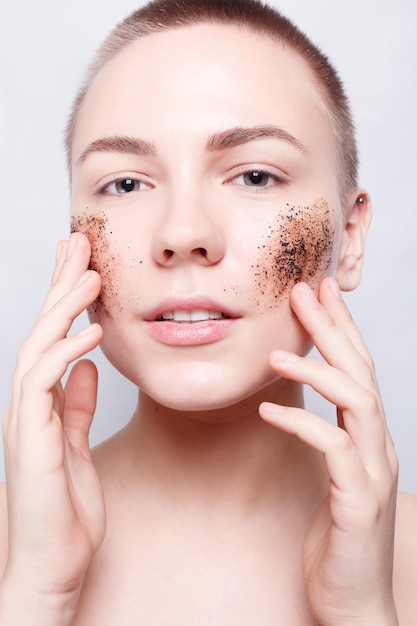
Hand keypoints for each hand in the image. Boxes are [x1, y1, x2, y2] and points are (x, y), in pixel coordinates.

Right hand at [1, 233, 104, 614]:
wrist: (52, 566)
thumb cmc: (64, 511)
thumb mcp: (76, 445)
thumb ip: (76, 405)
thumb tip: (87, 367)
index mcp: (43, 402)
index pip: (53, 337)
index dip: (65, 299)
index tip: (82, 264)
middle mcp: (30, 404)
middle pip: (41, 331)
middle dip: (59, 286)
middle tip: (78, 244)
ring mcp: (27, 420)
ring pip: (37, 348)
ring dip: (63, 310)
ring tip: (89, 275)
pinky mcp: (33, 440)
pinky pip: (45, 385)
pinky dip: (66, 354)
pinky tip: (92, 332)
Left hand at [259, 277, 398, 624]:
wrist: (352, 603)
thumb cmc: (335, 539)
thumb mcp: (329, 479)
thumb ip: (324, 440)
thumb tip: (293, 408)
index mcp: (368, 438)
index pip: (358, 369)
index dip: (340, 327)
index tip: (317, 293)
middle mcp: (378, 448)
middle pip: (361, 372)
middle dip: (333, 328)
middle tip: (304, 291)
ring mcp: (373, 473)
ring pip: (356, 402)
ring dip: (318, 371)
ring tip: (276, 353)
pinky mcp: (358, 501)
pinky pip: (333, 449)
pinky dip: (301, 424)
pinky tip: (268, 412)